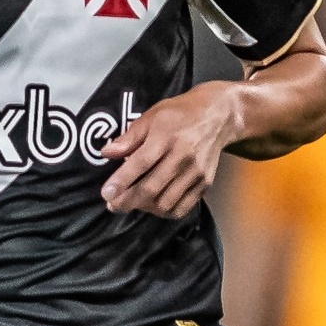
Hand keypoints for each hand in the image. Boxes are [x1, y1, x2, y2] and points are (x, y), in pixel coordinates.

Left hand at [101, 84, 239, 218]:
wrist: (219, 116)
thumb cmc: (180, 114)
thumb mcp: (152, 116)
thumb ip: (129, 137)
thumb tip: (106, 153)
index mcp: (167, 136)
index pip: (141, 162)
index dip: (121, 181)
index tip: (106, 193)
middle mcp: (183, 156)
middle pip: (152, 188)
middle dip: (128, 201)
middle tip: (112, 205)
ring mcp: (196, 172)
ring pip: (166, 202)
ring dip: (145, 208)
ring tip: (133, 203)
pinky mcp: (204, 183)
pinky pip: (182, 208)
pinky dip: (164, 212)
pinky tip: (153, 205)